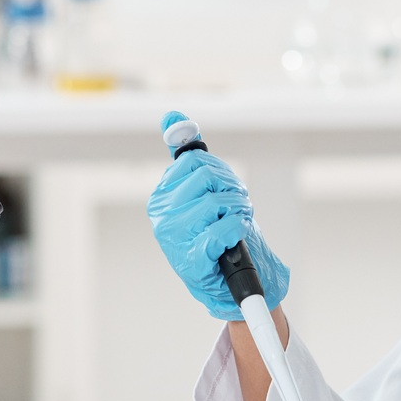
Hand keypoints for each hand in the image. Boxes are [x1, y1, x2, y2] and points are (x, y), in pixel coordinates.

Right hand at [147, 124, 289, 321]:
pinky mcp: (190, 259)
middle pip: (206, 176)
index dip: (220, 171)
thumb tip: (173, 117)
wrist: (227, 284)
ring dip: (238, 210)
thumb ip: (187, 154)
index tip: (224, 187)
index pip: (193, 160)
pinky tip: (235, 238)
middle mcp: (162, 215)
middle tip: (237, 207)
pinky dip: (237, 230)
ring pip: (215, 202)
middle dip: (232, 189)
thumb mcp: (202, 192)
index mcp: (162, 196)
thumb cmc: (216, 235)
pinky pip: (222, 229)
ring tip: (238, 223)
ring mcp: (173, 238)